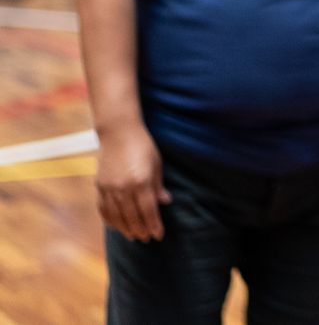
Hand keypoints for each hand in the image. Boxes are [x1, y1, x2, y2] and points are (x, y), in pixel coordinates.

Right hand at [95, 124, 169, 241]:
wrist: (118, 132)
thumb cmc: (143, 146)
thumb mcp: (156, 164)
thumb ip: (158, 185)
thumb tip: (165, 202)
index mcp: (141, 181)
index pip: (149, 210)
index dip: (154, 225)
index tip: (158, 235)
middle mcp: (124, 188)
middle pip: (132, 216)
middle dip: (140, 230)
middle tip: (146, 239)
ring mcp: (109, 188)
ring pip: (117, 216)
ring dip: (125, 228)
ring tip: (133, 236)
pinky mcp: (100, 186)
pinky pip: (103, 208)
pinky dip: (109, 220)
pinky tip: (116, 226)